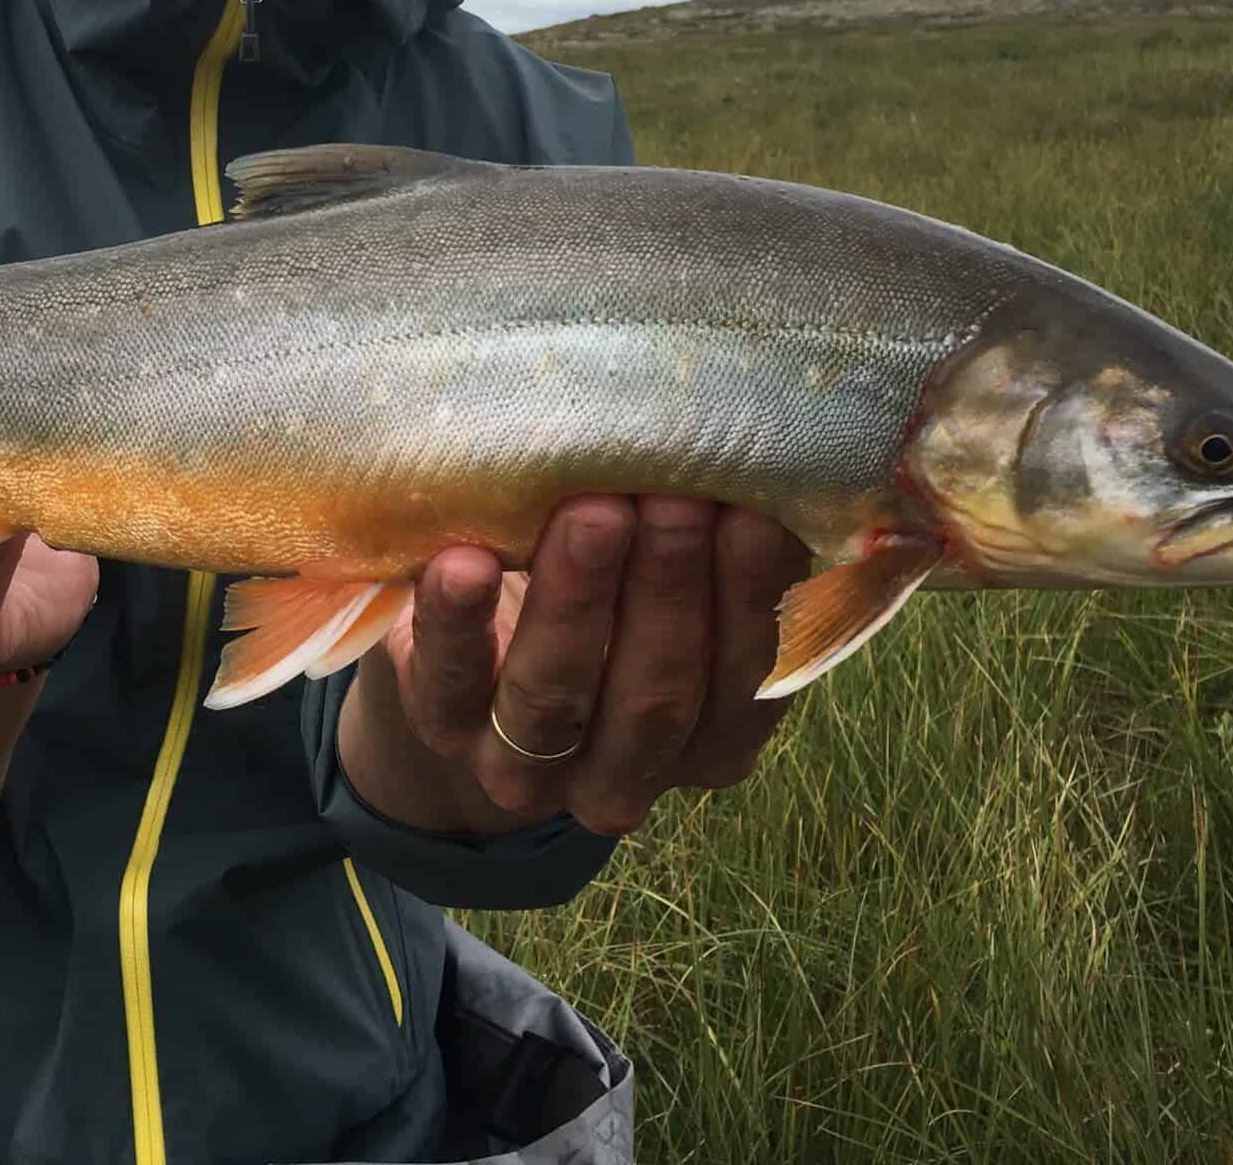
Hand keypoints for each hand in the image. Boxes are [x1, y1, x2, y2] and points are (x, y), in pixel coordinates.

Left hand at [373, 495, 810, 835]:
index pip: (747, 687)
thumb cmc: (614, 594)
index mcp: (712, 740)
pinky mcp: (441, 723)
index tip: (758, 513)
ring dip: (579, 599)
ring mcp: (527, 764)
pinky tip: (464, 561)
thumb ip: (728, 544)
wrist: (480, 657)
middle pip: (656, 695)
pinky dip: (457, 621)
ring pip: (557, 695)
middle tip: (677, 497)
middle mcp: (626, 771)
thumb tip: (791, 461)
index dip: (754, 602)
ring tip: (594, 512)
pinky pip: (449, 679)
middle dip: (670, 590)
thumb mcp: (682, 578)